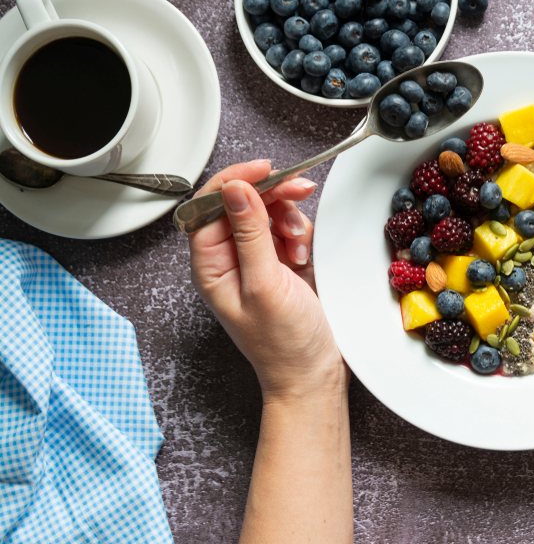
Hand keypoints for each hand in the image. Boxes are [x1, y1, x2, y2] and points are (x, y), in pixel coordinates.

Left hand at [188, 160, 346, 401]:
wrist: (314, 373)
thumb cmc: (283, 344)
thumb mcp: (265, 285)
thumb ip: (249, 234)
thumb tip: (235, 190)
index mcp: (211, 266)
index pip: (209, 207)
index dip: (233, 182)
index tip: (262, 170)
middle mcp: (231, 259)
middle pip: (242, 203)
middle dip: (270, 194)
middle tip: (298, 188)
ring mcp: (259, 259)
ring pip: (268, 212)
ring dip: (289, 217)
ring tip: (300, 241)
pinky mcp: (284, 262)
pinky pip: (289, 228)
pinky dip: (301, 232)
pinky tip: (305, 251)